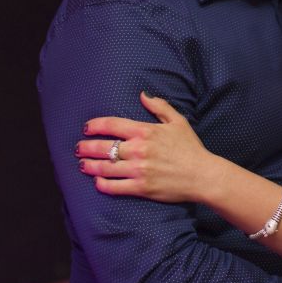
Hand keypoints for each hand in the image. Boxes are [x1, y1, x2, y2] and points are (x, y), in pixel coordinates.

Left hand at [76, 92, 214, 202]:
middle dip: (86, 147)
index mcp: (145, 132)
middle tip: (78, 149)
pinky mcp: (141, 188)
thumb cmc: (191, 148)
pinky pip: (115, 187)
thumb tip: (143, 95)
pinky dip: (103, 185)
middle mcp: (138, 150)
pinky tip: (97, 182)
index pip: (112, 125)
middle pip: (103, 147)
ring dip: (90, 166)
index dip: (95, 126)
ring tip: (83, 165)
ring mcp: (138, 170)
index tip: (86, 129)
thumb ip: (159, 107)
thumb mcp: (178, 122)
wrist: (202, 175)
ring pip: (105, 168)